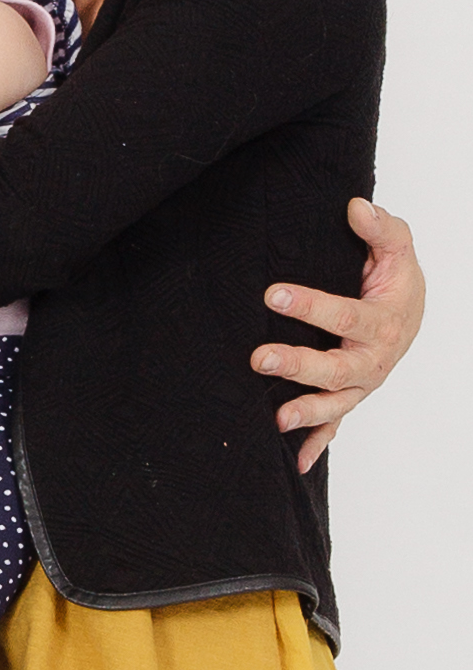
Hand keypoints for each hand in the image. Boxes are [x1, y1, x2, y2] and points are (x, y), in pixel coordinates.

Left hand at [255, 196, 425, 471]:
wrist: (411, 311)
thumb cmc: (395, 280)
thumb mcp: (397, 250)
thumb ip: (381, 229)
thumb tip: (356, 207)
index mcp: (385, 322)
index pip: (346, 315)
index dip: (309, 305)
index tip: (271, 293)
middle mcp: (374, 358)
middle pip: (337, 368)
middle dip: (298, 365)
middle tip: (258, 358)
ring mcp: (362, 382)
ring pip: (336, 402)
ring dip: (307, 411)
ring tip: (276, 417)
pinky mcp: (349, 395)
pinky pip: (335, 424)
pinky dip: (317, 443)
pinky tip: (296, 462)